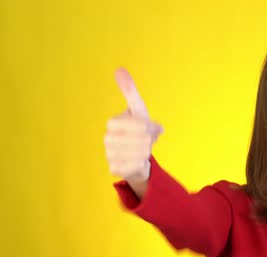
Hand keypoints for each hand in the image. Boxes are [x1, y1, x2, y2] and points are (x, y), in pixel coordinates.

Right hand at [104, 68, 163, 182]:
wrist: (136, 157)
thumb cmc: (138, 131)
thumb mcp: (138, 110)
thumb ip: (130, 91)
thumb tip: (119, 69)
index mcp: (112, 122)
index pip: (142, 125)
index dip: (151, 128)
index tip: (148, 129)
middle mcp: (107, 138)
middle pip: (143, 139)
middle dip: (150, 141)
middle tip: (146, 142)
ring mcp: (109, 155)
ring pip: (141, 153)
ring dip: (147, 152)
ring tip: (141, 151)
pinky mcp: (114, 169)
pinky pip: (137, 165)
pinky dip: (142, 164)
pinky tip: (136, 161)